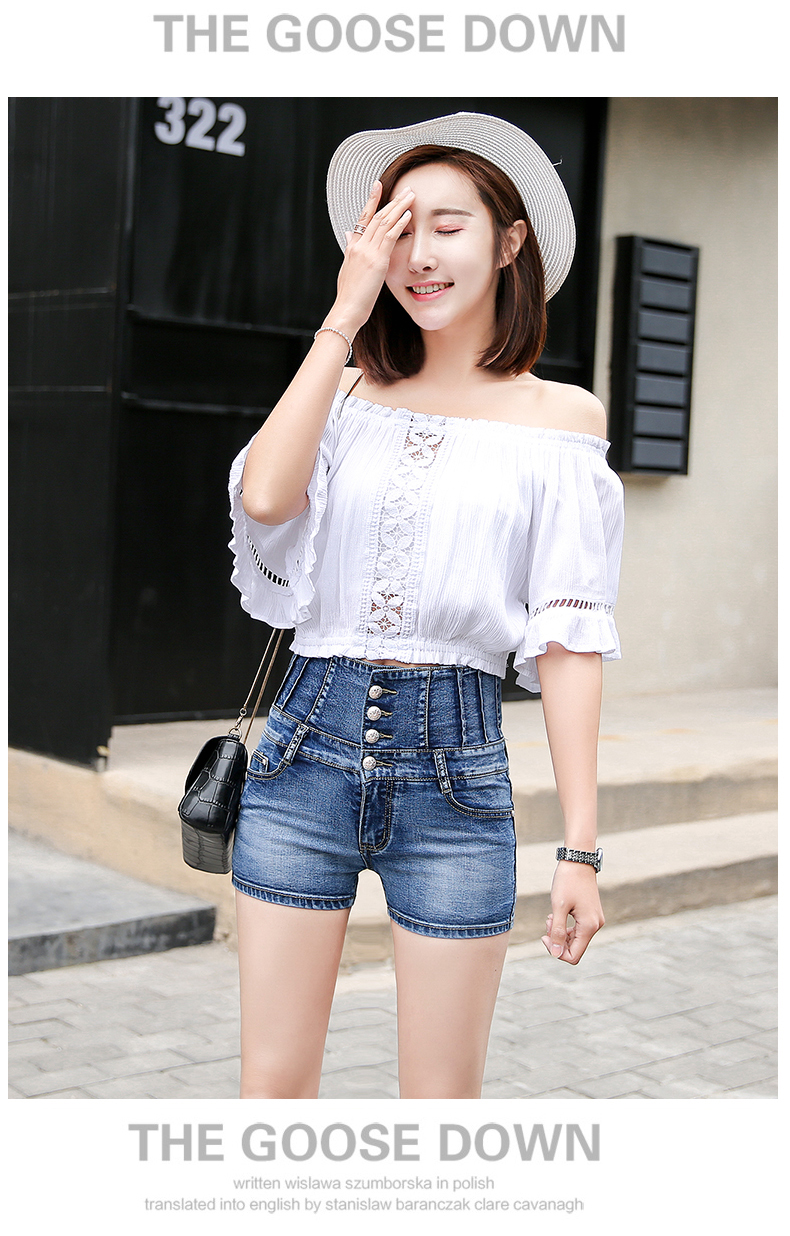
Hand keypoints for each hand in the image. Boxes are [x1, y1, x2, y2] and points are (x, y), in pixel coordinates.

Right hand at [330, 181, 414, 334]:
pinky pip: (390, 237)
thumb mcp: (347, 269)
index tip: (378, 185)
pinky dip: (400, 224)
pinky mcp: (377, 261)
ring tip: (410, 195)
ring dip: (399, 207)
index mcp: (352, 247)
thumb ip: (349, 249)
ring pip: (384, 222)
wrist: (346, 309)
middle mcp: (359, 245)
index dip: (371, 200)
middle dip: (392, 201)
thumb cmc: (349, 296)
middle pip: (377, 216)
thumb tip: (348, 235)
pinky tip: (408, 215)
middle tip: (405, 189)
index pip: (363, 218)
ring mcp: (367, 252)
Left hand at [541, 861, 604, 964]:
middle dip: (557, 939)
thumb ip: (556, 931)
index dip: (557, 951)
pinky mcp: (591, 914)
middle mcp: (595, 925)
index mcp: (589, 926)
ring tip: (551, 917)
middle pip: (574, 948)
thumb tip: (555, 953)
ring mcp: (594, 920)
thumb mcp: (558, 907)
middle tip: (548, 922)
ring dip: (560, 932)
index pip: (573, 955)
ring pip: (575, 938)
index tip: (545, 936)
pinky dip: (565, 926)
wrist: (578, 860)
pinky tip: (556, 915)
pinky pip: (577, 929)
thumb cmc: (567, 881)